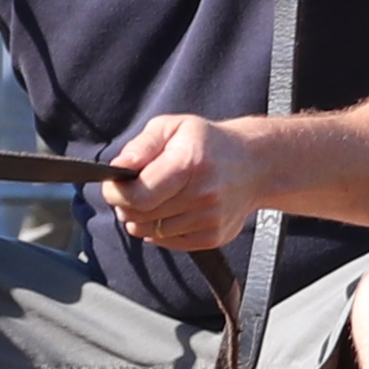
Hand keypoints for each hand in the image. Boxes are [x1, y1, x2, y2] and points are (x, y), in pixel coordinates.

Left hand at [96, 111, 260, 254]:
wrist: (255, 165)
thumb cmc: (208, 143)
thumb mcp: (173, 127)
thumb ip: (142, 145)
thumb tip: (119, 166)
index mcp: (189, 164)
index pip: (138, 195)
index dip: (116, 193)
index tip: (113, 185)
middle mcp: (201, 194)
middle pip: (140, 216)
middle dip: (125, 204)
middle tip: (131, 191)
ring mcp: (209, 219)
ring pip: (150, 232)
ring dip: (142, 219)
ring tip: (153, 199)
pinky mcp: (213, 237)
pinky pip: (168, 242)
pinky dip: (159, 231)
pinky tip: (169, 212)